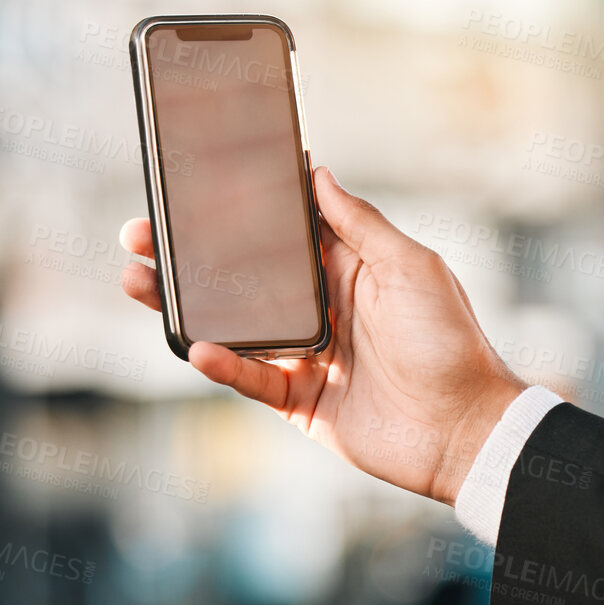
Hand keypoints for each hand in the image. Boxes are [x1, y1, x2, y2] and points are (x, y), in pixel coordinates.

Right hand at [119, 166, 526, 504]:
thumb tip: (320, 174)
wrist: (464, 430)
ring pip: (233, 325)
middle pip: (243, 276)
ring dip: (186, 306)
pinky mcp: (299, 400)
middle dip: (191, 256)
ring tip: (138, 283)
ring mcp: (306, 354)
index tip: (193, 188)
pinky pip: (250, 377)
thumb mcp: (412, 268)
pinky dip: (223, 364)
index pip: (281, 233)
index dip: (238, 212)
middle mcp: (322, 307)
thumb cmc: (451, 344)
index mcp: (349, 268)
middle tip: (142, 235)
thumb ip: (361, 225)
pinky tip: (195, 347)